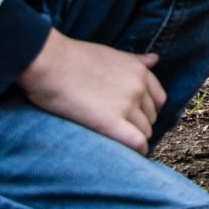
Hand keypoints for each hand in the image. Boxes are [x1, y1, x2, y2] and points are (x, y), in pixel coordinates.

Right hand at [18, 29, 164, 153]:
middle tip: (123, 131)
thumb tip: (155, 59)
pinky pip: (136, 141)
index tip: (136, 118)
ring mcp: (126, 105)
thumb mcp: (111, 54)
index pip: (158, 99)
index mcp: (140, 71)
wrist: (50, 62)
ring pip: (144, 131)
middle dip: (140, 125)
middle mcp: (138, 87)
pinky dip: (137, 150)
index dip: (148, 111)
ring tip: (120, 143)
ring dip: (135, 138)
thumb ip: (135, 60)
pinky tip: (131, 154)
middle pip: (151, 117)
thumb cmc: (73, 57)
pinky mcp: (110, 121)